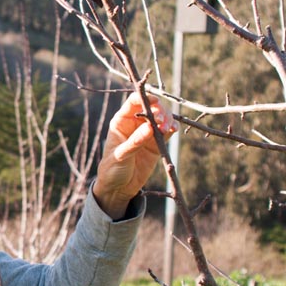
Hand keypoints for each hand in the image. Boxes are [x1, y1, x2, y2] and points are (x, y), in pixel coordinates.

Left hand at [93, 92, 177, 219]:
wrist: (118, 187)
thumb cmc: (112, 169)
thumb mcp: (121, 156)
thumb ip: (135, 142)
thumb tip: (150, 128)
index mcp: (121, 121)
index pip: (134, 102)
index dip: (145, 98)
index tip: (155, 102)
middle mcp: (135, 123)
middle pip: (151, 107)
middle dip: (160, 111)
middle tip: (162, 122)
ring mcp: (147, 132)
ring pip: (162, 117)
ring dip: (168, 119)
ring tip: (167, 130)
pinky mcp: (157, 143)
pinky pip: (167, 131)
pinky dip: (172, 128)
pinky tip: (174, 130)